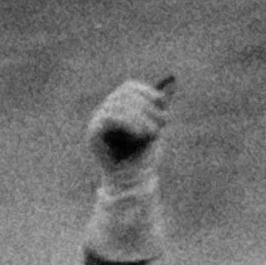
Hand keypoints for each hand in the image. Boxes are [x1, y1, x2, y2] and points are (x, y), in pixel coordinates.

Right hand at [82, 77, 172, 263]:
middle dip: (147, 107)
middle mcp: (104, 111)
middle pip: (124, 94)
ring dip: (141, 116)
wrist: (133, 183)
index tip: (163, 105)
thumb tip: (172, 82)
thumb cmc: (144, 157)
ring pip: (118, 104)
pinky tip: (141, 135)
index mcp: (118, 107)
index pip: (129, 87)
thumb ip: (159, 107)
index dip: (147, 92)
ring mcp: (96, 121)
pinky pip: (110, 118)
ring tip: (153, 132)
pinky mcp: (93, 134)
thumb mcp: (156, 128)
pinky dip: (129, 122)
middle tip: (162, 124)